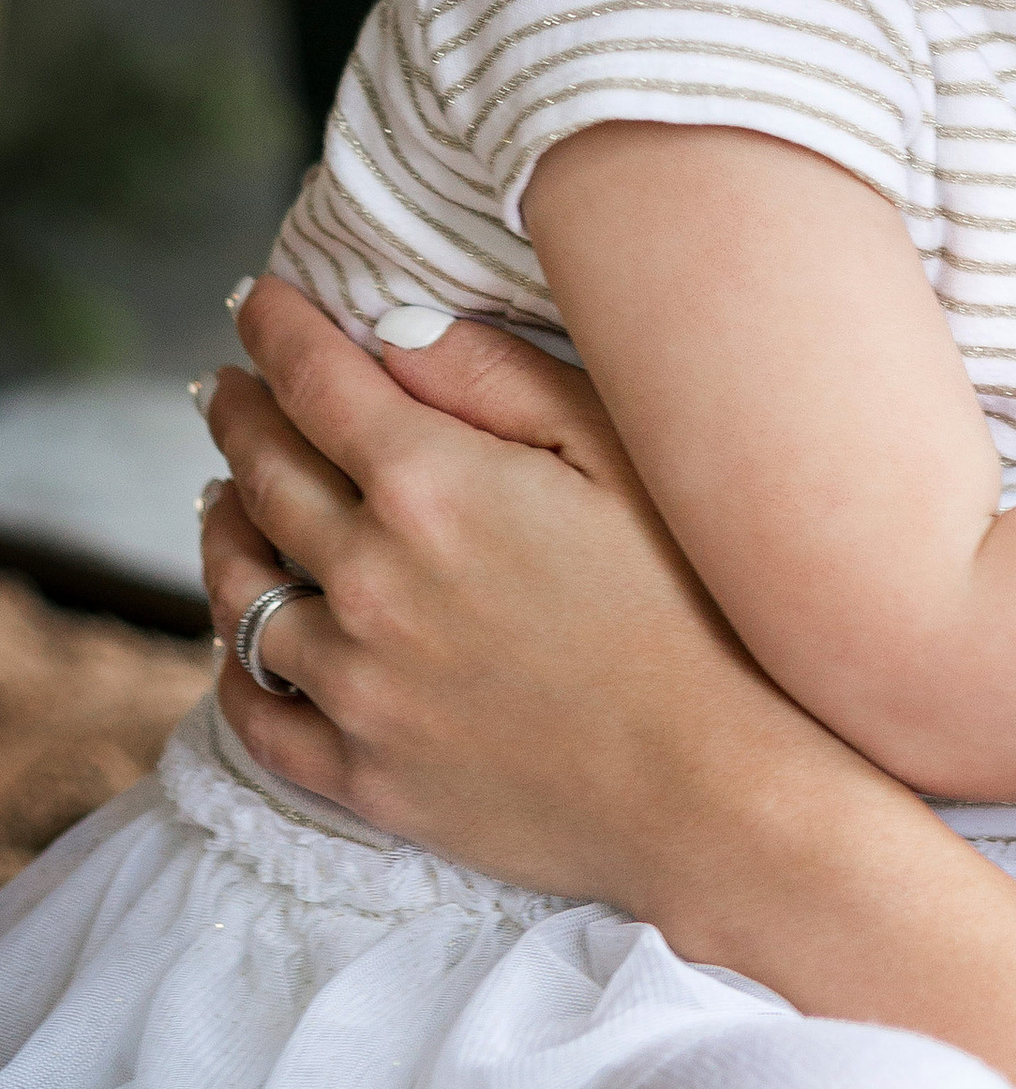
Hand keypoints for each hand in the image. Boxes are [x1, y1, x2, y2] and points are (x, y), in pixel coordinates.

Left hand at [198, 278, 805, 909]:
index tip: (256, 302)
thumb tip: (395, 333)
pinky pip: (255, 713)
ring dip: (222, 529)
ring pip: (239, 591)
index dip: (276, 330)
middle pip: (265, 476)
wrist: (719, 786)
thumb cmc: (697, 602)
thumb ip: (497, 379)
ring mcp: (357, 687)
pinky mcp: (364, 775)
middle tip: (228, 386)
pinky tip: (240, 639)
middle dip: (240, 414)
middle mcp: (370, 581)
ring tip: (225, 499)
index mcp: (433, 485)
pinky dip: (232, 663)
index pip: (315, 383)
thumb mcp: (620, 451)